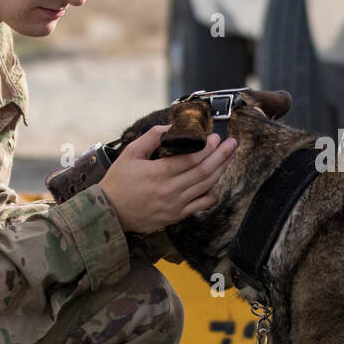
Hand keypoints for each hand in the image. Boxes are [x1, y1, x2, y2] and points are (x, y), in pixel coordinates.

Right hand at [99, 125, 236, 234]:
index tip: (215, 138)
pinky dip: (212, 194)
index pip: (191, 159)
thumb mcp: (130, 154)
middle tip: (232, 144)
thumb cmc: (119, 182)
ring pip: (205, 187)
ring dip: (220, 171)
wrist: (111, 213)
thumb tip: (171, 127)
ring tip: (229, 158)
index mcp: (158, 173)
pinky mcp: (176, 216)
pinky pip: (201, 205)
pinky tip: (217, 183)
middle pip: (203, 172)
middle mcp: (170, 190)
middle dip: (221, 156)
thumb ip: (151, 138)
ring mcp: (175, 205)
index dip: (207, 148)